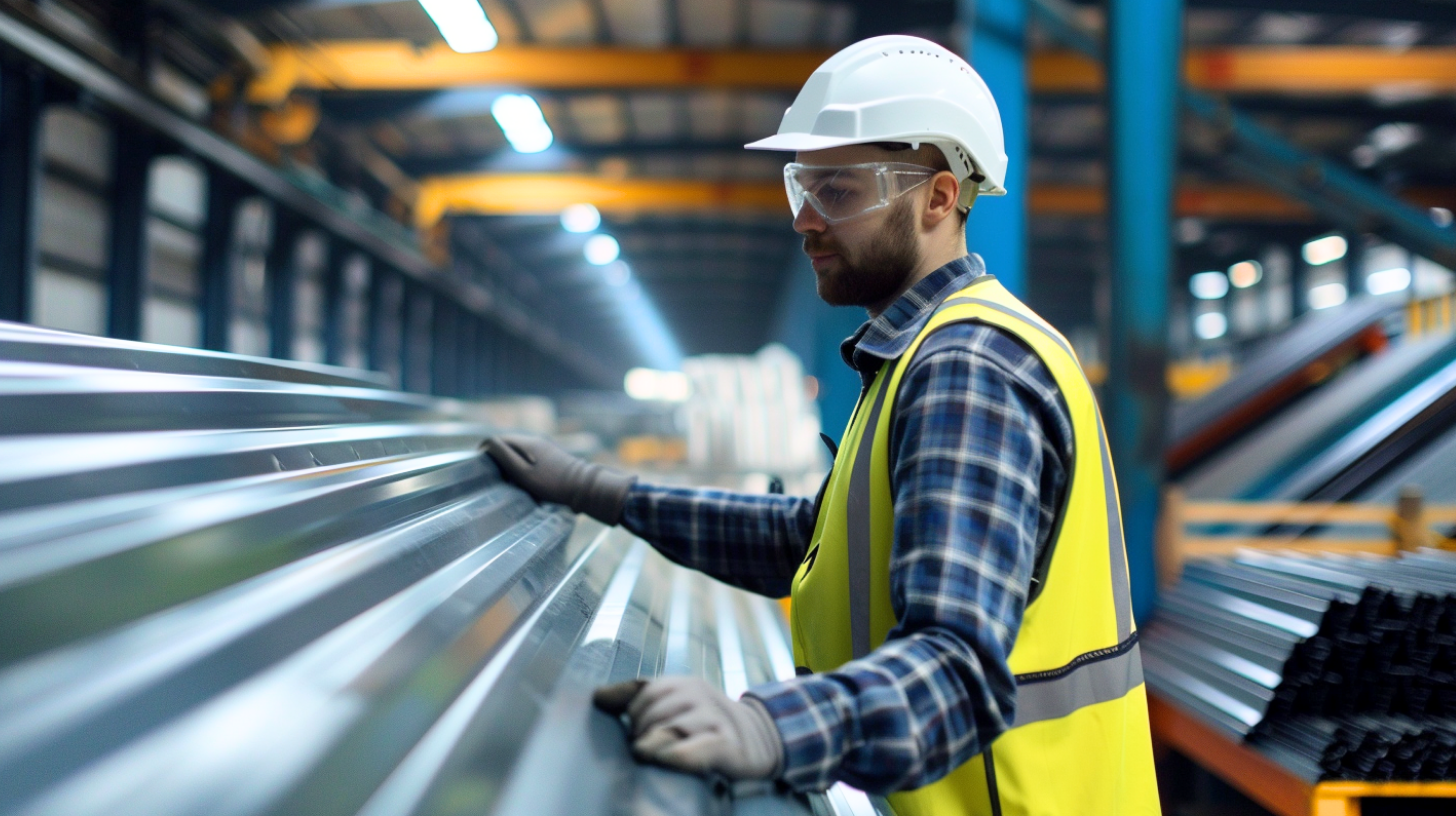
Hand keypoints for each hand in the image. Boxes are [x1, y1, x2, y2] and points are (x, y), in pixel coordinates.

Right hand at [483, 434, 635, 524]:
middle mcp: (536, 441)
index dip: (486, 452)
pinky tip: (526, 483)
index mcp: (527, 442)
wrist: (585, 489)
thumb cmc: (552, 483)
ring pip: (520, 454)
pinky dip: (524, 469)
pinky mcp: (554, 459)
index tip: (481, 468)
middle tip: (493, 477)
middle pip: (509, 446)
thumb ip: (504, 457)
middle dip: (498, 459)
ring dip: (511, 465)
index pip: (497, 439)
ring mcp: (546, 449)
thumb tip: (486, 444)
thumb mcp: (523, 473)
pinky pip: (531, 460)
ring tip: (508, 481)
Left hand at [593, 677, 782, 779]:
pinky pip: (697, 750)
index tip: (635, 730)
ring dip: (653, 746)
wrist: (760, 738)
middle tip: (643, 751)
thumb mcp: (676, 703)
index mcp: (683, 683)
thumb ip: (637, 697)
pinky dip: (677, 756)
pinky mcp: (727, 747)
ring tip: (650, 758)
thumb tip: (597, 696)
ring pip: (670, 730)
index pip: (643, 692)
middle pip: (653, 713)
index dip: (633, 713)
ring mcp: (714, 720)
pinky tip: (664, 760)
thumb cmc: (706, 724)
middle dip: (641, 733)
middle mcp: (699, 695)